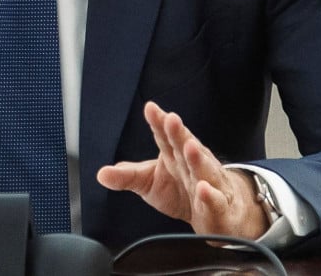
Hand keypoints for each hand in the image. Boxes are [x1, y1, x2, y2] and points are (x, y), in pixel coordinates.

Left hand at [96, 101, 266, 240]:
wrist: (216, 212)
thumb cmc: (180, 190)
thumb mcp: (149, 183)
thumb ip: (127, 176)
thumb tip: (101, 174)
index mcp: (174, 154)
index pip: (165, 136)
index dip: (158, 122)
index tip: (150, 108)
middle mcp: (193, 163)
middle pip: (185, 145)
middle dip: (179, 132)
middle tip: (171, 119)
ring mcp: (209, 182)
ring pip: (204, 168)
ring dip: (197, 157)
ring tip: (189, 146)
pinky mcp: (220, 205)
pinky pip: (216, 200)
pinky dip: (210, 195)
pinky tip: (203, 189)